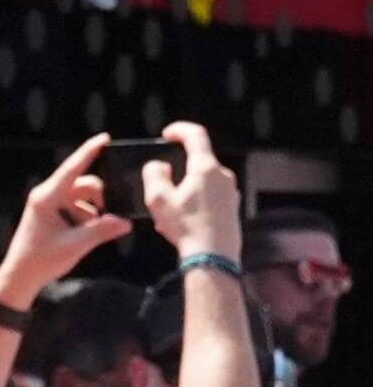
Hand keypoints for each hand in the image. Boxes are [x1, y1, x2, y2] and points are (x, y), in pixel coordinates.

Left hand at [0, 135, 132, 303]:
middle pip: (84, 185)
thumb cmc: (41, 260)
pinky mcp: (53, 215)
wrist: (21, 277)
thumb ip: (102, 230)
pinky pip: (77, 209)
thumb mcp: (76, 245)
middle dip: (100, 199)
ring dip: (93, 212)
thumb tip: (126, 222)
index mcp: (47, 197)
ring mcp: (49, 205)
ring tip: (92, 234)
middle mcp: (47, 196)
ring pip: (83, 198)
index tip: (104, 138)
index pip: (72, 168)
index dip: (89, 152)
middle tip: (109, 218)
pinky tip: (87, 236)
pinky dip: (87, 219)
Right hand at [145, 121, 239, 260]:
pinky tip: (184, 220)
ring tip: (171, 211)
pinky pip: (211, 196)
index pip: (195, 135)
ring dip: (186, 189)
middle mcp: (222, 175)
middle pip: (198, 161)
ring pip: (203, 180)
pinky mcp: (232, 206)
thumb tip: (159, 166)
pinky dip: (196, 201)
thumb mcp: (158, 199)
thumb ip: (154, 174)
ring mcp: (231, 191)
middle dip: (179, 169)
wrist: (213, 256)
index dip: (179, 130)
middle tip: (162, 186)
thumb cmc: (186, 227)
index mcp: (205, 168)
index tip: (168, 133)